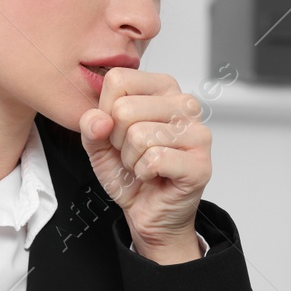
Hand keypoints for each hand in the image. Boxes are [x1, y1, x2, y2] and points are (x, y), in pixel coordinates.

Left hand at [78, 67, 210, 262]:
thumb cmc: (130, 172)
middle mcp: (185, 104)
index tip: (119, 132)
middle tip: (133, 153)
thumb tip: (100, 119)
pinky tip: (155, 176)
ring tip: (143, 165)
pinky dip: (144, 173)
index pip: (118, 80)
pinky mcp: (200, 163)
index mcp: (163, 87)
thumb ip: (90, 124)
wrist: (148, 210)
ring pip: (139, 135)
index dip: (106, 112)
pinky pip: (154, 160)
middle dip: (118, 140)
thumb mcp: (99, 143)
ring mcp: (198, 133)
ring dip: (131, 159)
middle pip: (125, 109)